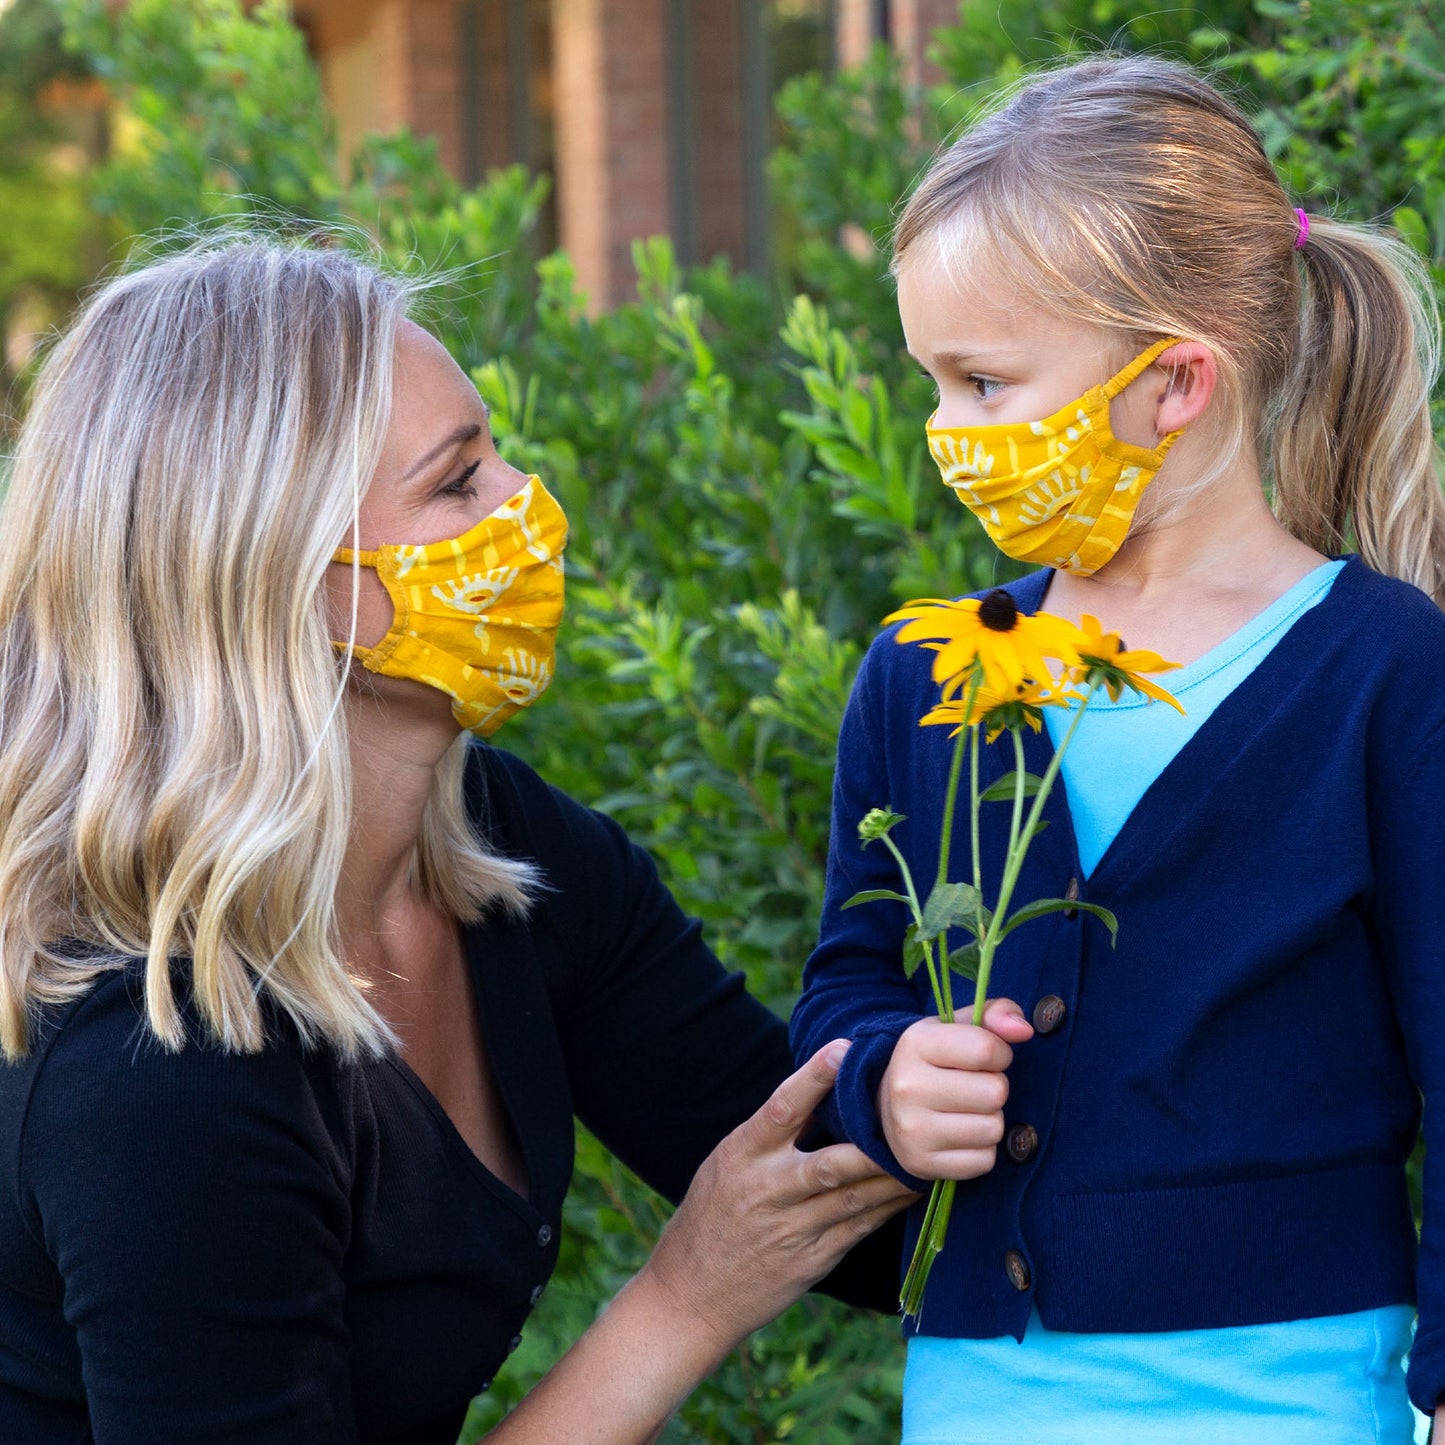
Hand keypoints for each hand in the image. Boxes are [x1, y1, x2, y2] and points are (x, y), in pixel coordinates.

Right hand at [638, 1040, 916, 1349]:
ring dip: (896, 1175)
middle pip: (830, 1162)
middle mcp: (768, 1190)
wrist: (691, 1295)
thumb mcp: (725, 1164)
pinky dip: (889, 1206)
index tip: (843, 1049)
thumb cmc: (710, 1216)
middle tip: (912, 1111)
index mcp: (742, 1155)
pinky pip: (860, 1227)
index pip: (781, 1108)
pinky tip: (915, 1188)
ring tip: (932, 1150)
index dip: (812, 1078)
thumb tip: (817, 1093)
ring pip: (855, 1197)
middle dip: (873, 1141)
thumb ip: (769, 1136)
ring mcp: (792, 1229)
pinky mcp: (813, 1260)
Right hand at [878, 999, 1032, 1180]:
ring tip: (967, 1111)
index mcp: (916, 1044)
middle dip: (994, 1089)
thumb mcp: (957, 1028)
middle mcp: (907, 1087)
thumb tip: (1024, 1030)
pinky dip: (981, 1150)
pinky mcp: (921, 1164)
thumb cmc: (935, 1063)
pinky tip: (960, 1137)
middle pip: (995, 1093)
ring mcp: (911, 1130)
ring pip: (993, 1129)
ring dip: (990, 1120)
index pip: (987, 1049)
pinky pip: (984, 1161)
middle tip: (973, 1087)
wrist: (888, 1108)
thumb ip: (995, 1015)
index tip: (986, 1058)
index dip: (1000, 1053)